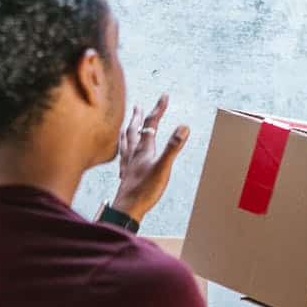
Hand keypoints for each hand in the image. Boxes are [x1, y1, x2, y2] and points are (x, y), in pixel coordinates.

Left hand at [113, 94, 188, 223]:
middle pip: (135, 130)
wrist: (126, 209)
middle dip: (139, 116)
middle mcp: (134, 154)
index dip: (158, 109)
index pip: (151, 124)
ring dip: (128, 130)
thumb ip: (173, 147)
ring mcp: (128, 164)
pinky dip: (123, 149)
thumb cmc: (144, 190)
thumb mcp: (163, 168)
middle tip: (139, 105)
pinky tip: (123, 153)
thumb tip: (183, 127)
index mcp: (144, 149)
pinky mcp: (126, 175)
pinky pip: (122, 156)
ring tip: (127, 124)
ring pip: (126, 142)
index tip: (164, 97)